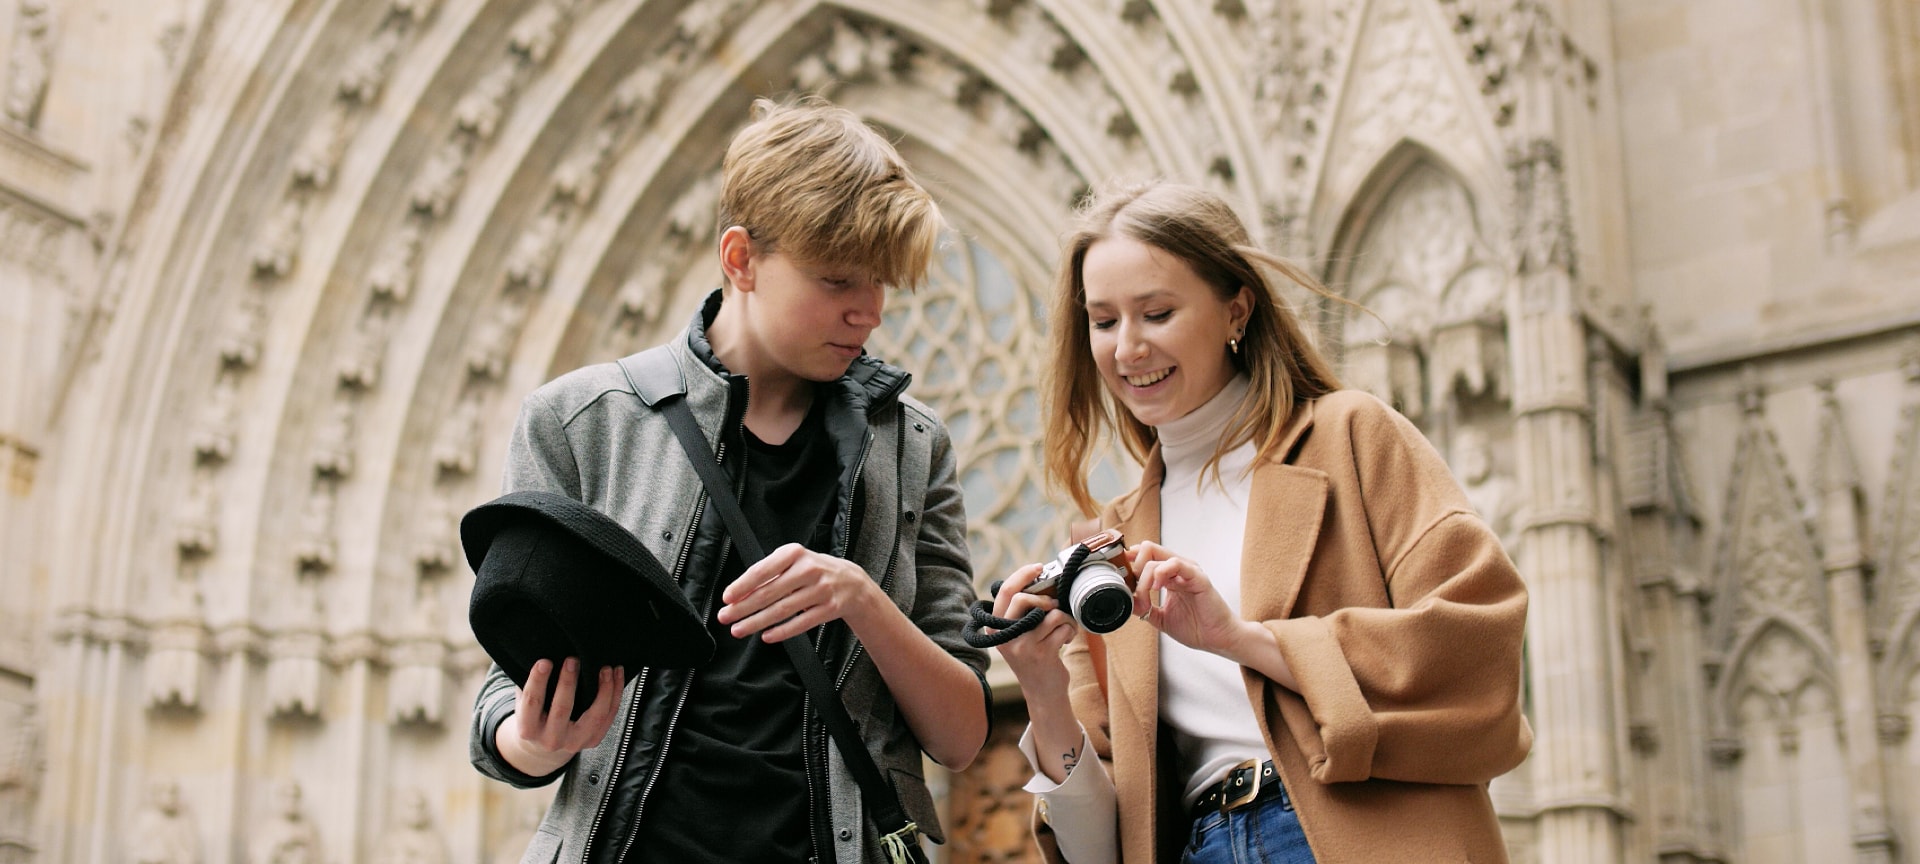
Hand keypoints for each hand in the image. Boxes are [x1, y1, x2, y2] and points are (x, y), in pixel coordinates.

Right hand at [496, 658, 624, 776]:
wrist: (546, 745)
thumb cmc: (535, 715)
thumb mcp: (524, 704)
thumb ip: (530, 684)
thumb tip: (541, 654)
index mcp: (528, 729)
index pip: (532, 703)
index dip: (537, 681)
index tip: (544, 661)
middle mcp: (551, 740)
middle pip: (562, 709)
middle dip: (568, 682)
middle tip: (573, 660)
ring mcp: (574, 742)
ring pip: (595, 715)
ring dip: (603, 689)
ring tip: (605, 668)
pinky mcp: (593, 740)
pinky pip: (609, 716)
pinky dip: (615, 694)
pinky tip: (616, 675)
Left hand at [717, 543, 880, 642]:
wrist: (852, 583)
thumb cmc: (814, 572)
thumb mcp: (793, 563)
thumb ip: (768, 575)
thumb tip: (738, 594)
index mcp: (794, 554)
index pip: (762, 570)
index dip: (742, 586)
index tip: (727, 598)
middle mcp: (809, 569)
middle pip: (769, 592)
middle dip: (744, 607)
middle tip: (726, 617)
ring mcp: (821, 589)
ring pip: (783, 610)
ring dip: (757, 622)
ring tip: (739, 629)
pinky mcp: (830, 608)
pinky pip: (801, 623)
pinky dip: (782, 631)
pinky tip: (767, 636)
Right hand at [986, 563, 1075, 693]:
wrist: (1042, 691)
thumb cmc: (1033, 656)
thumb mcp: (1019, 634)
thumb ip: (1022, 612)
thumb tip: (1041, 581)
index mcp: (996, 628)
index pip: (1004, 592)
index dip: (1022, 575)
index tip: (1038, 567)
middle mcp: (1005, 637)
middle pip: (1023, 599)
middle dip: (1045, 598)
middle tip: (1054, 606)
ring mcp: (1023, 646)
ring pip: (1050, 613)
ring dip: (1064, 618)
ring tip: (1064, 628)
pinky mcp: (1042, 654)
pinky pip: (1062, 628)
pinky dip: (1070, 631)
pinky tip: (1066, 640)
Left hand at [1128, 541, 1246, 655]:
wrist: (1217, 639)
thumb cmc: (1196, 627)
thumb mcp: (1160, 618)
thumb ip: (1144, 607)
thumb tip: (1126, 601)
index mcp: (1169, 576)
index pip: (1145, 557)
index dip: (1129, 564)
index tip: (1119, 578)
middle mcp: (1178, 570)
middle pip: (1148, 550)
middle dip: (1132, 567)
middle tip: (1131, 587)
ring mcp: (1188, 571)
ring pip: (1156, 556)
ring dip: (1143, 576)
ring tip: (1144, 594)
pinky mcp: (1197, 577)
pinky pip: (1176, 563)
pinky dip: (1160, 573)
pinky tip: (1156, 587)